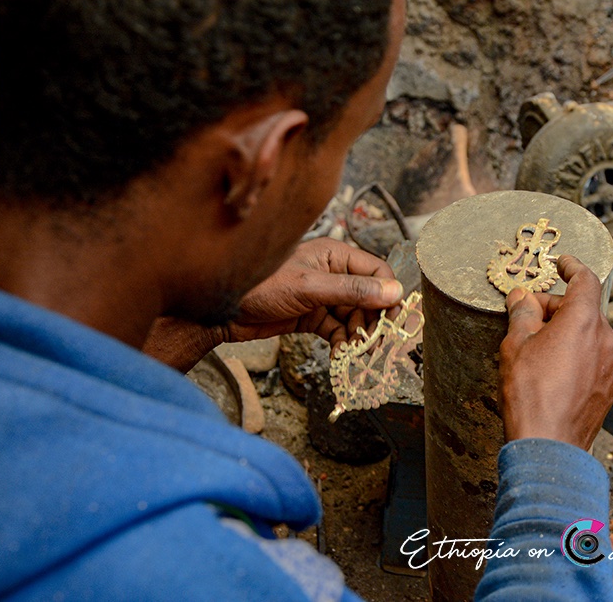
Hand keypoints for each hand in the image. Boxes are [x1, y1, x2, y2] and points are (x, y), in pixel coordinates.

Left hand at [144, 238, 402, 370]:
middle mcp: (331, 272)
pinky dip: (341, 343)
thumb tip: (393, 292)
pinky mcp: (310, 315)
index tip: (393, 320)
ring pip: (354, 316)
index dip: (388, 295)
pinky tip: (340, 357)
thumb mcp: (309, 288)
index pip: (377, 271)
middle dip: (373, 322)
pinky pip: (337, 329)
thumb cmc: (259, 287)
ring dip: (357, 336)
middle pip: (368, 298)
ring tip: (354, 354)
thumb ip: (352, 291)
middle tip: (372, 345)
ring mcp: (322, 295)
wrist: (218, 312)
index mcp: (334, 254)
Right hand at [498, 255, 612, 449]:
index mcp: (585, 320)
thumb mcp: (516, 345)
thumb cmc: (530, 395)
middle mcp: (608, 339)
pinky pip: (597, 359)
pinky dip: (579, 356)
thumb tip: (522, 297)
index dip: (572, 267)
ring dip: (568, 334)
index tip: (563, 263)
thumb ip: (522, 314)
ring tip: (539, 350)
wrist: (549, 446)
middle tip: (528, 318)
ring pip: (591, 336)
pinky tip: (556, 372)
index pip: (585, 280)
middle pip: (584, 310)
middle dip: (556, 309)